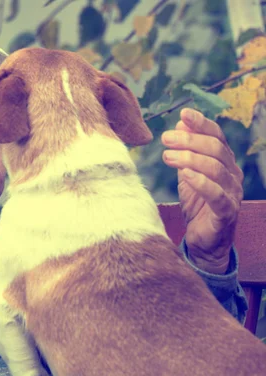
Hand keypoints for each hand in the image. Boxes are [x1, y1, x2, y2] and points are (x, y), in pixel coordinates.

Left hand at [161, 108, 243, 273]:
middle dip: (190, 140)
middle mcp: (232, 174)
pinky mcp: (226, 212)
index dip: (201, 123)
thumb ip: (186, 149)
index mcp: (224, 162)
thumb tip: (181, 121)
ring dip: (190, 159)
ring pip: (216, 169)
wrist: (204, 240)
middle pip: (216, 149)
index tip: (183, 113)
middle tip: (166, 138)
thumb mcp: (188, 172)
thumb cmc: (197, 204)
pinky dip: (201, 183)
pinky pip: (216, 195)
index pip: (217, 136)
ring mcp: (232, 193)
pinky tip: (184, 175)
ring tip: (167, 156)